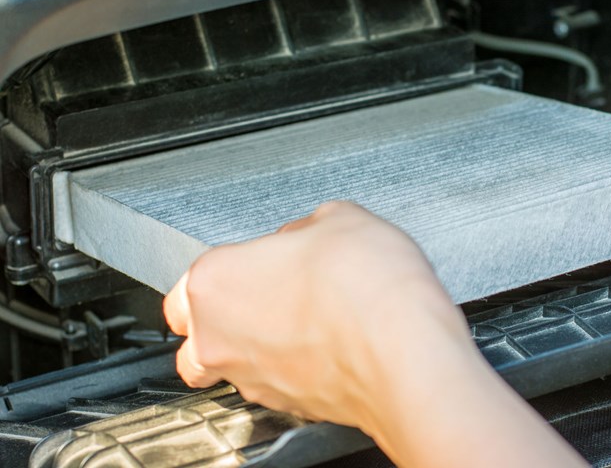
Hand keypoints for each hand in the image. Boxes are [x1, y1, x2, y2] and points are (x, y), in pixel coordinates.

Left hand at [164, 201, 584, 467]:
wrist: (407, 354)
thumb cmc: (368, 290)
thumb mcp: (341, 219)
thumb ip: (306, 228)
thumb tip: (304, 239)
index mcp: (215, 281)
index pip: (188, 280)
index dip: (228, 266)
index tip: (259, 258)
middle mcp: (220, 338)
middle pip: (193, 336)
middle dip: (219, 319)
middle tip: (264, 296)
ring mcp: (253, 379)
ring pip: (230, 367)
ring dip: (254, 347)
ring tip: (300, 324)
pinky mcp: (290, 406)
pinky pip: (274, 385)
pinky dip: (291, 369)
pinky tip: (327, 346)